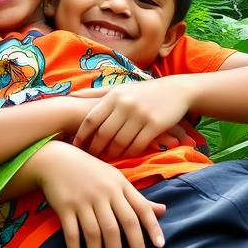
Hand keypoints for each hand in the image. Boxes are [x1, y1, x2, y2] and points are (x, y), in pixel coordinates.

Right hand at [33, 143, 165, 247]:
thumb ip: (138, 198)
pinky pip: (72, 233)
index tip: (159, 247)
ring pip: (95, 234)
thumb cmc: (92, 172)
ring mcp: (84, 200)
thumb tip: (163, 211)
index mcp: (120, 185)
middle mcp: (104, 192)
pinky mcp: (65, 206)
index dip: (151, 228)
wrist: (56, 160)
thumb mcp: (116, 180)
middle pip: (117, 227)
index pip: (140, 208)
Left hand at [71, 78, 191, 159]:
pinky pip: (137, 145)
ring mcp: (140, 114)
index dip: (82, 134)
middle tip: (90, 157)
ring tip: (106, 159)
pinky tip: (125, 156)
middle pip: (103, 133)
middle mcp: (125, 104)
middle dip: (95, 148)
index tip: (76, 146)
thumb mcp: (120, 88)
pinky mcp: (155, 125)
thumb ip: (96, 93)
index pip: (92, 118)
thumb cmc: (142, 91)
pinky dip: (129, 153)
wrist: (175, 90)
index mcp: (114, 95)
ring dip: (111, 153)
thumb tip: (72, 94)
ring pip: (119, 141)